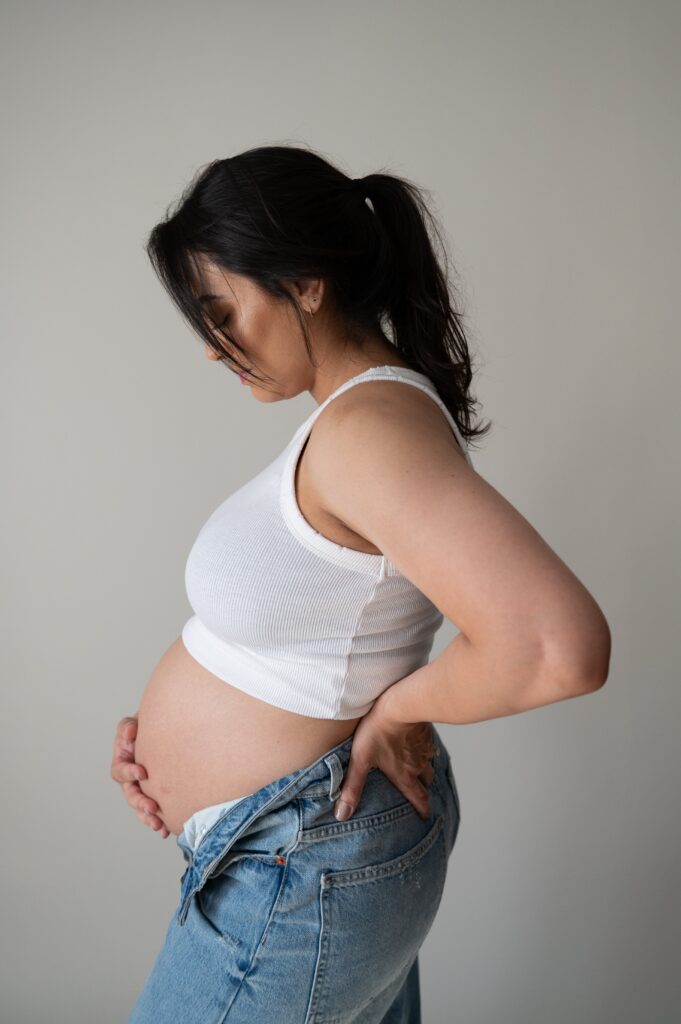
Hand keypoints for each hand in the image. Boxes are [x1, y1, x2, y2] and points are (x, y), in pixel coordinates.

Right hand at [110, 714, 169, 837]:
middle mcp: (131, 779)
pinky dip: (160, 822)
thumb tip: (130, 733)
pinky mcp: (155, 795)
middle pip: (130, 795)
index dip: (129, 772)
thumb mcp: (133, 723)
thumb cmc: (145, 727)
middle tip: (152, 807)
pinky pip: (155, 812)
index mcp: (123, 762)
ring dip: (148, 817)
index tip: (142, 772)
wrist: (165, 731)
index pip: (121, 771)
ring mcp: (142, 789)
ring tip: (158, 825)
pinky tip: (166, 830)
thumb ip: (128, 728)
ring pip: (141, 808)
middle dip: (140, 802)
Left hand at [334, 691, 435, 822]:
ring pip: (429, 763)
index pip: (418, 798)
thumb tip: (342, 814)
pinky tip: (417, 743)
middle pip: (427, 782)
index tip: (425, 817)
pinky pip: (429, 744)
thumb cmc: (378, 731)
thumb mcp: (360, 760)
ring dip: (425, 768)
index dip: (423, 809)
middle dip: (425, 789)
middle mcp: (418, 765)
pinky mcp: (426, 732)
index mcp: (404, 775)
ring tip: (419, 768)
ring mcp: (424, 748)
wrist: (399, 704)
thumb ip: (352, 787)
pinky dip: (424, 748)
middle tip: (422, 793)